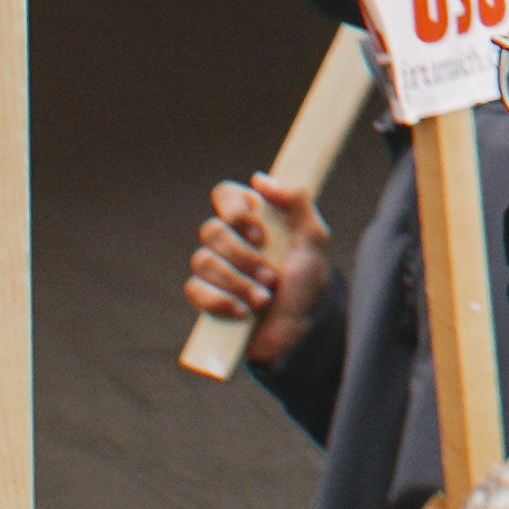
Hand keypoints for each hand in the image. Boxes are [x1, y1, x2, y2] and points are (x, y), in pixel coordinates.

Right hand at [183, 176, 325, 337]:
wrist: (300, 329)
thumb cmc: (307, 281)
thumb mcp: (313, 239)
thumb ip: (297, 201)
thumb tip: (260, 179)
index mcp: (253, 219)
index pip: (224, 195)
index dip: (235, 211)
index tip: (259, 233)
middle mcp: (230, 240)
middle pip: (211, 230)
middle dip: (243, 257)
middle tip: (271, 276)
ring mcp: (215, 270)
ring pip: (202, 261)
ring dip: (237, 282)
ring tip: (264, 298)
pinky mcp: (206, 298)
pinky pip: (195, 290)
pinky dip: (220, 301)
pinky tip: (243, 312)